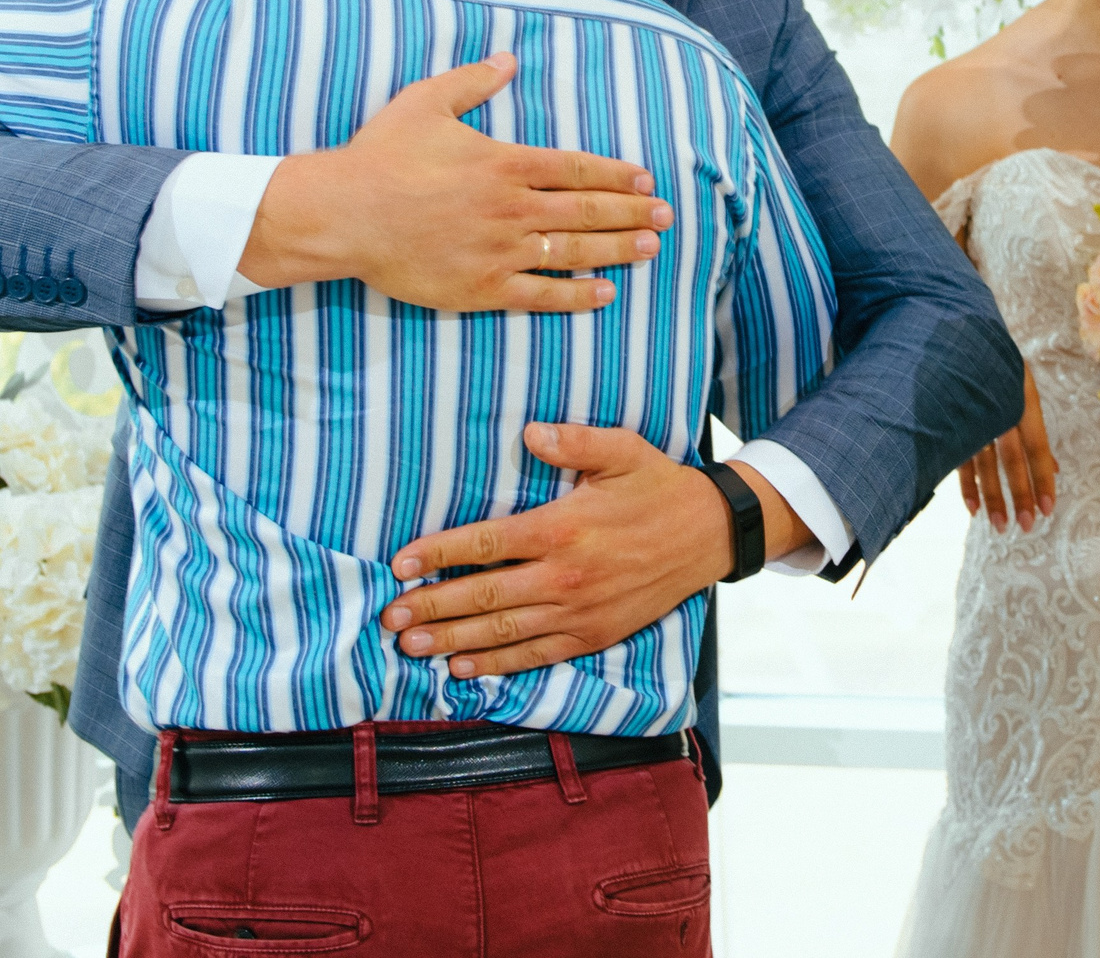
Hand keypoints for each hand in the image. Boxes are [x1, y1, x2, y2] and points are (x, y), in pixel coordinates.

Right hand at [239, 54, 672, 312]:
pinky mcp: (482, 288)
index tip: (645, 180)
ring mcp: (500, 251)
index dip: (616, 175)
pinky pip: (541, 295)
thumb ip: (472, 81)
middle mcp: (512, 208)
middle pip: (587, 210)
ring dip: (617, 250)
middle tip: (667, 216)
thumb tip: (508, 60)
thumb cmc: (382, 155)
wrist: (343, 215)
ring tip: (650, 248)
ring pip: (573, 252)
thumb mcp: (426, 102)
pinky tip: (605, 294)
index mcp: (505, 164)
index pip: (578, 169)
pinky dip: (576, 296)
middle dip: (632, 213)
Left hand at [383, 423, 804, 677]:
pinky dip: (497, 664)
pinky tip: (464, 668)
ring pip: (502, 632)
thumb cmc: (659, 488)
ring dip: (452, 640)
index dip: (438, 555)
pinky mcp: (593, 634)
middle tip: (390, 618)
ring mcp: (578, 611)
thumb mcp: (623, 450)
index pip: (485, 544)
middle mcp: (565, 575)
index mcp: (564, 527)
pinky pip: (536, 655)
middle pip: (483, 596)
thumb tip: (529, 433)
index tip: (401, 564)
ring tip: (412, 647)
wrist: (709, 535)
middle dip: (431, 607)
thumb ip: (575, 441)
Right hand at [959, 368, 1056, 531]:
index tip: (1048, 509)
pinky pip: (960, 457)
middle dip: (1020, 494)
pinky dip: (967, 484)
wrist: (953, 333)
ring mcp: (972, 414)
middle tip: (1027, 526)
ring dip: (992, 497)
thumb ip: (1035, 431)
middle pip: (1012, 460)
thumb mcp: (1020, 388)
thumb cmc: (994, 364)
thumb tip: (1054, 469)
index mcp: (1021, 398)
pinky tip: (973, 509)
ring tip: (999, 525)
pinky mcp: (949, 419)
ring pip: (985, 463)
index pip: (1037, 447)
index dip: (1042, 479)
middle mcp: (998, 408)